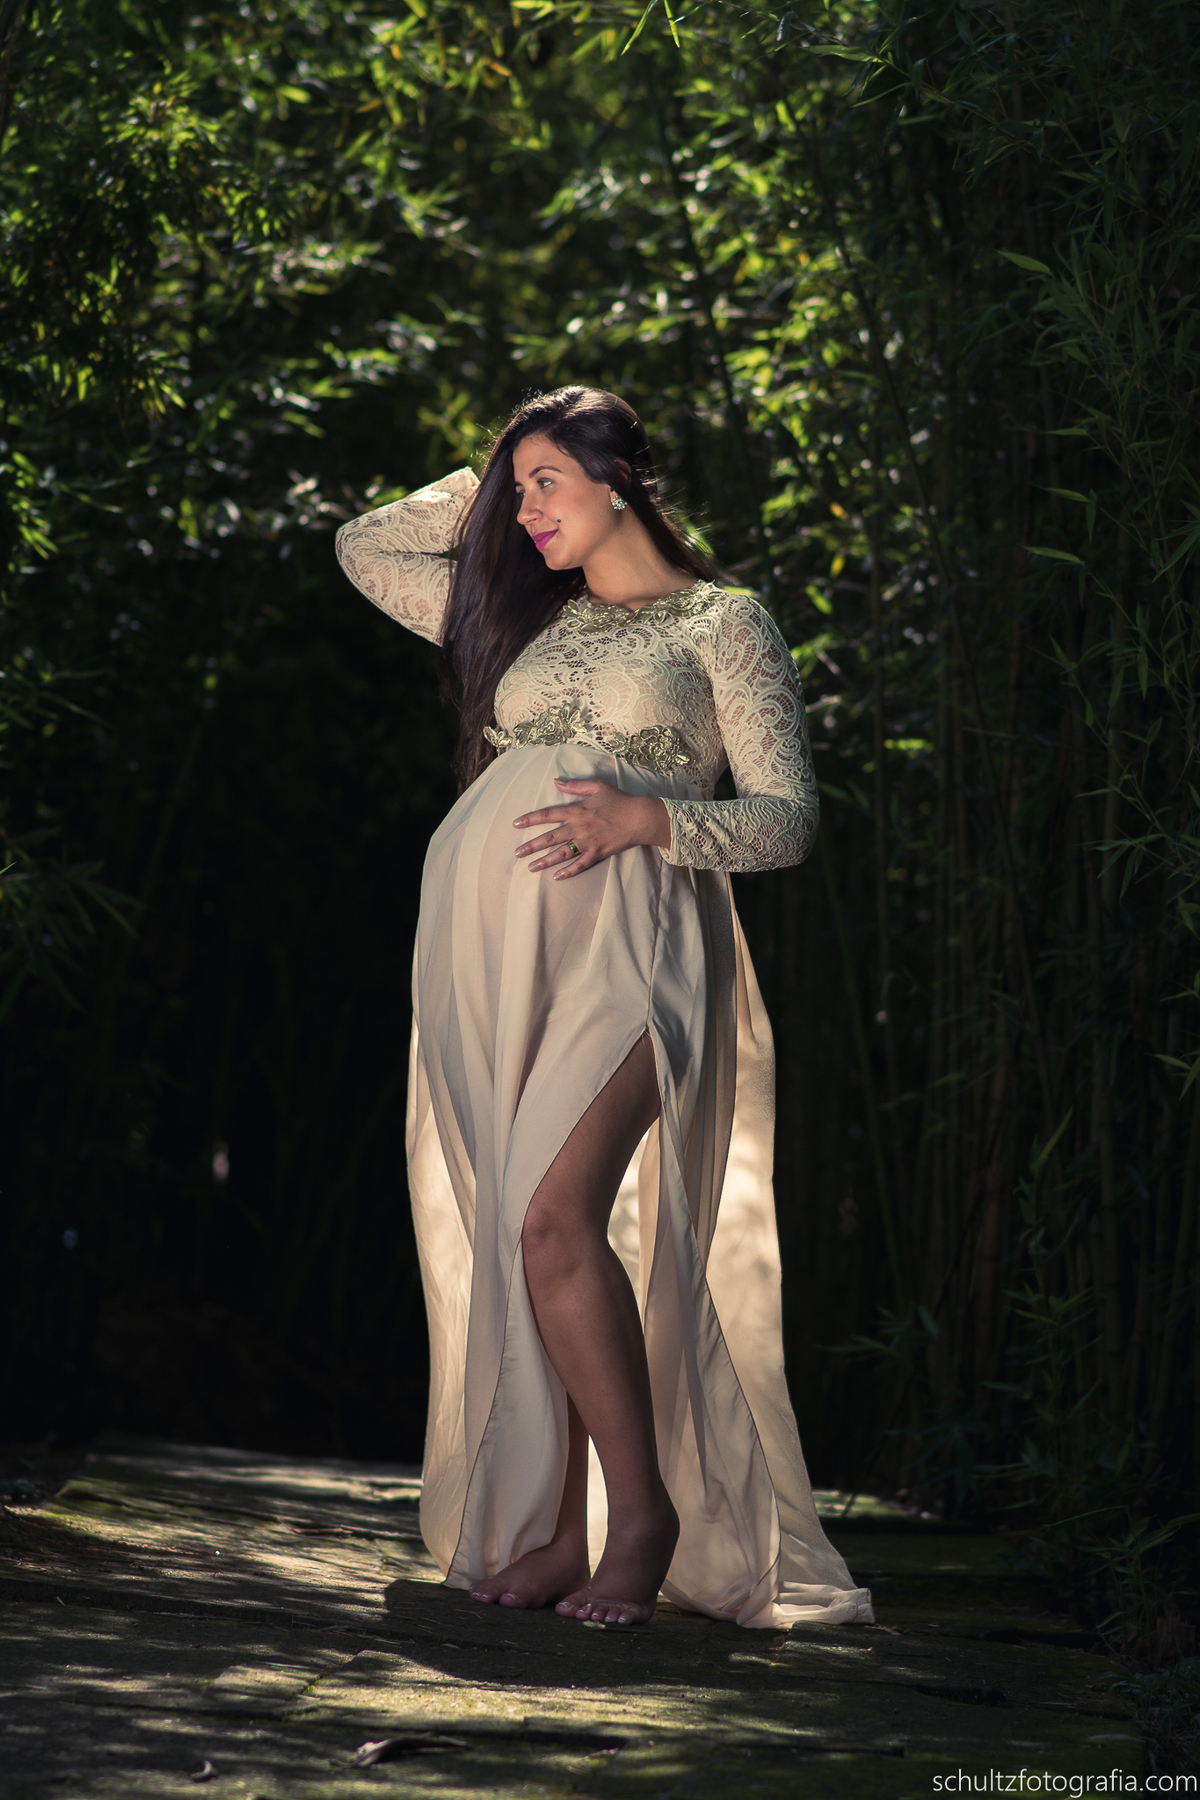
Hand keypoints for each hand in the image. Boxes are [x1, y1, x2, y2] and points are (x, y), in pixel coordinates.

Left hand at [514, 778, 670, 878]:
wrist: (640, 817)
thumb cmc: (620, 800)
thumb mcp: (597, 786)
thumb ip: (575, 785)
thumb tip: (556, 782)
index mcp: (577, 810)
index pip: (548, 815)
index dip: (530, 819)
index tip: (516, 823)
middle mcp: (579, 827)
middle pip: (550, 837)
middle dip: (532, 845)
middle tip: (517, 852)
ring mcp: (588, 842)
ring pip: (562, 853)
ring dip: (545, 861)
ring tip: (530, 867)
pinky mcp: (598, 853)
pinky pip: (581, 865)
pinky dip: (569, 871)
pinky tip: (557, 877)